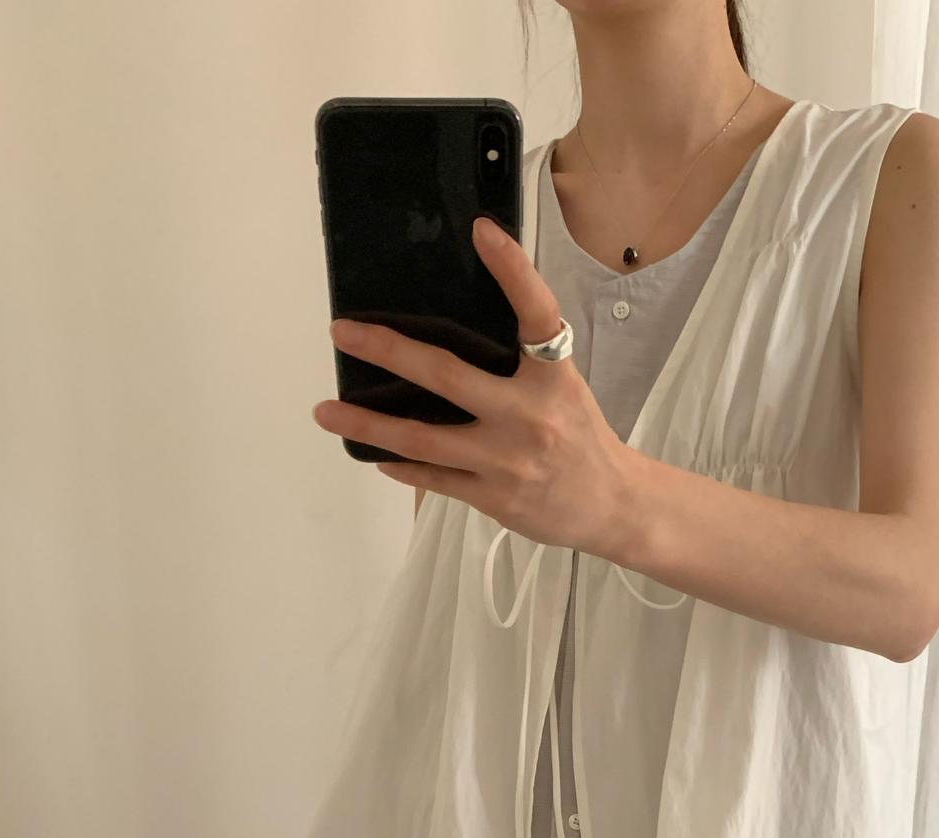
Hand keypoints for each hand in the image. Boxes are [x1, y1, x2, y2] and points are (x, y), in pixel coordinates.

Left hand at [312, 215, 630, 556]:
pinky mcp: (494, 497)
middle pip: (447, 376)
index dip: (512, 269)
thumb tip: (454, 328)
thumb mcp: (564, 387)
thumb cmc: (581, 437)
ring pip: (423, 439)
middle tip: (342, 332)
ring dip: (367, 423)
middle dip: (388, 350)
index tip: (482, 229)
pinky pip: (433, 477)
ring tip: (325, 410)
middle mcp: (530, 417)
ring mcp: (507, 461)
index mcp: (554, 379)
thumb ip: (521, 361)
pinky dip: (399, 464)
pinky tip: (372, 452)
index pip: (536, 315)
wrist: (612, 506)